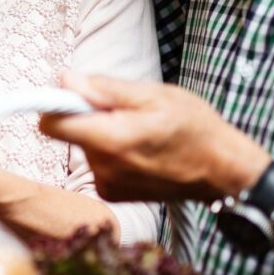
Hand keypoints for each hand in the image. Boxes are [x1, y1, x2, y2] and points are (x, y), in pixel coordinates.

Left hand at [40, 72, 270, 202]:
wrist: (222, 171)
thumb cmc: (195, 128)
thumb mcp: (154, 94)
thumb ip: (105, 89)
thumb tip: (66, 80)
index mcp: (112, 139)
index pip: (52, 124)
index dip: (56, 103)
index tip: (71, 93)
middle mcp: (104, 167)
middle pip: (70, 132)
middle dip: (88, 114)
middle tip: (125, 108)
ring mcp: (108, 184)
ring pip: (85, 145)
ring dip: (103, 132)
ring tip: (139, 128)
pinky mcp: (113, 194)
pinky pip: (97, 162)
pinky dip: (111, 152)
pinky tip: (139, 149)